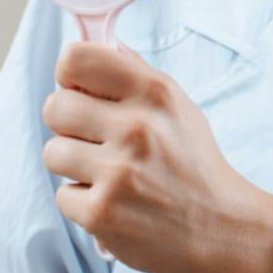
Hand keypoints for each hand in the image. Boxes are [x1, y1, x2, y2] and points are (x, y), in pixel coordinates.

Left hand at [41, 43, 272, 272]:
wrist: (220, 227)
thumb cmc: (194, 164)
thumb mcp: (180, 108)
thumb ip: (138, 76)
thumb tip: (101, 45)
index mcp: (155, 93)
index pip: (77, 59)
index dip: (70, 76)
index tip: (82, 91)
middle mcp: (136, 127)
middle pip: (55, 106)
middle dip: (68, 125)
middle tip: (95, 140)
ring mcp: (117, 172)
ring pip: (52, 152)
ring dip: (73, 166)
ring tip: (107, 174)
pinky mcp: (101, 213)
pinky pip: (62, 197)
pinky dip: (84, 203)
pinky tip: (114, 202)